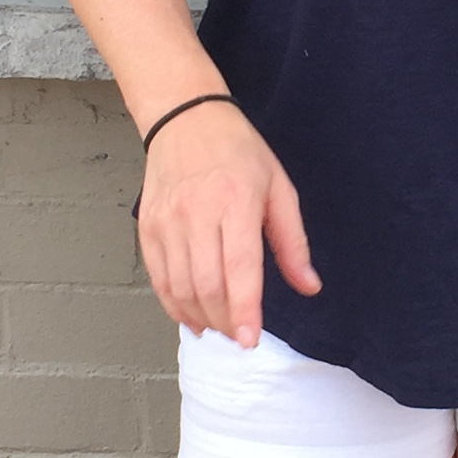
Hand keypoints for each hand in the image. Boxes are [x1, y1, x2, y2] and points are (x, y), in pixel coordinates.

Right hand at [138, 103, 318, 344]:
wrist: (185, 118)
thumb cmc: (238, 152)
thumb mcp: (279, 188)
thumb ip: (293, 242)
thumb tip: (309, 287)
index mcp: (236, 201)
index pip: (239, 267)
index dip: (244, 309)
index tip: (248, 339)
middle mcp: (197, 212)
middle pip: (207, 284)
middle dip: (224, 320)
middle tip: (240, 336)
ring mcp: (168, 221)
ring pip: (180, 286)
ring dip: (201, 317)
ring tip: (219, 327)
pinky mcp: (148, 226)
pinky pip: (158, 277)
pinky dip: (174, 305)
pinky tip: (192, 317)